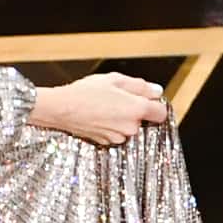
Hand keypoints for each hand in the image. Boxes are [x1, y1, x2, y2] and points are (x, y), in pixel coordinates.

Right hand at [32, 71, 171, 145]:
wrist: (60, 108)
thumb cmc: (85, 92)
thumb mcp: (116, 80)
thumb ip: (141, 86)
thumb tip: (156, 91)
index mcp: (137, 109)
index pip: (161, 114)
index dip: (155, 105)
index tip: (147, 100)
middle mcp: (130, 127)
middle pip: (143, 120)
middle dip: (135, 110)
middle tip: (118, 99)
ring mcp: (118, 137)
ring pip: (128, 127)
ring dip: (122, 119)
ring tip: (104, 106)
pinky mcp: (106, 142)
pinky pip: (115, 133)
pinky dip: (110, 126)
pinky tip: (98, 115)